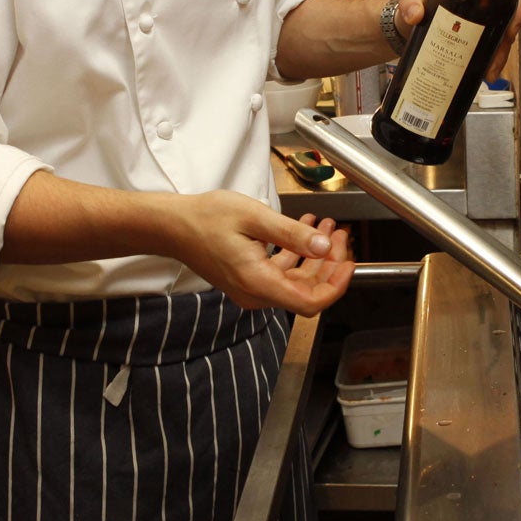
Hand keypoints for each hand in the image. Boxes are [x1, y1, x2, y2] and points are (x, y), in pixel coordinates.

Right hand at [165, 194, 352, 314]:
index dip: (336, 285)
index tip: (348, 261)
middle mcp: (256, 293)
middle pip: (307, 290)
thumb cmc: (205, 219)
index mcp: (258, 283)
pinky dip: (296, 253)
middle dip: (329, 262)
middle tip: (338, 232)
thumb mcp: (255, 218)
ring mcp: (251, 288)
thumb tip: (325, 246)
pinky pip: (280, 273)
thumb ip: (293, 234)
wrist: (172, 226)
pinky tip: (303, 228)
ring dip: (315, 255)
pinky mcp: (248, 279)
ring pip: (296, 280)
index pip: (310, 302)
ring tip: (325, 225)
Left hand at [394, 0, 520, 79]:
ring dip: (499, 58)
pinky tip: (485, 75)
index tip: (511, 30)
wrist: (406, 28)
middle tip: (494, 64)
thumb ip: (409, 5)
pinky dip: (490, 64)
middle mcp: (480, 7)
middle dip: (505, 45)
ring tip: (489, 75)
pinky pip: (489, 51)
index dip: (516, 10)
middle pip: (506, 22)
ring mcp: (479, 25)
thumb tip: (416, 15)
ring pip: (500, 40)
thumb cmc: (413, 9)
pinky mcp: (474, 42)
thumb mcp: (410, 3)